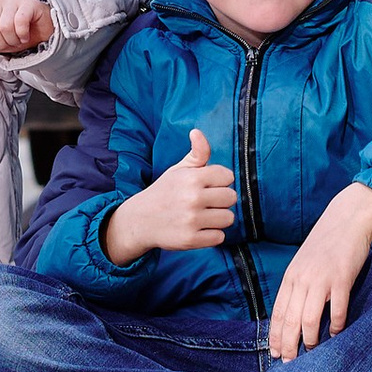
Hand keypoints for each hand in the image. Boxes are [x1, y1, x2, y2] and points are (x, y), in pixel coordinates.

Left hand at [0, 0, 55, 57]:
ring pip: (5, 27)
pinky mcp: (28, 3)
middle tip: (10, 43)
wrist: (42, 29)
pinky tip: (26, 35)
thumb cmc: (17, 32)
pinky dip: (22, 34)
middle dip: (1, 43)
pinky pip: (20, 22)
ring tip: (19, 39)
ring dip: (13, 40)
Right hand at [104, 125, 236, 265]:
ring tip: (204, 216)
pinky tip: (199, 229)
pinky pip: (220, 237)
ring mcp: (192, 220)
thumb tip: (197, 131)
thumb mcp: (178, 170)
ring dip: (219, 219)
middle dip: (221, 200)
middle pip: (231, 197)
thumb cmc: (164, 192)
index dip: (220, 181)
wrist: (140, 220)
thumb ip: (196, 153)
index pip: (228, 176)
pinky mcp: (191, 240)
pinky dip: (212, 235)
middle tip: (206, 202)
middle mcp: (193, 198)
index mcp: (192, 178)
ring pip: (228, 218)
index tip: (208, 186)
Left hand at [266, 181, 371, 363]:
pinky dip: (335, 326)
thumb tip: (293, 312)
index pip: (278, 312)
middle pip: (290, 320)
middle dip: (288, 345)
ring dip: (310, 340)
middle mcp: (302, 279)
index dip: (275, 335)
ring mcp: (321, 279)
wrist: (348, 217)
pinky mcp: (342, 278)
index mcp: (291, 276)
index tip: (274, 352)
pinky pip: (337, 310)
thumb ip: (298, 284)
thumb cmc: (326, 242)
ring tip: (312, 352)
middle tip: (289, 362)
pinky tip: (336, 334)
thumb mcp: (304, 262)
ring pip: (309, 319)